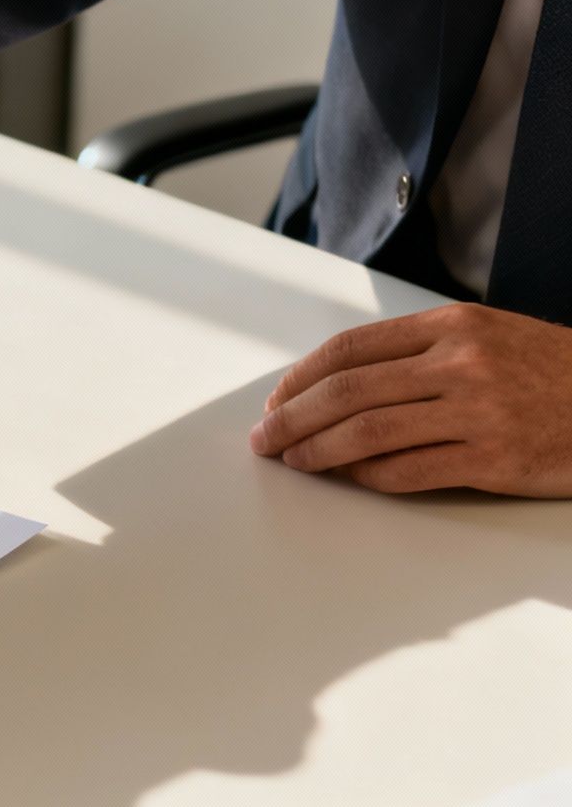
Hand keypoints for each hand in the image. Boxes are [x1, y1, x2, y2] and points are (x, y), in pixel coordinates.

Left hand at [248, 304, 571, 496]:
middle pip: (346, 391)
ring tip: (292, 461)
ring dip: (317, 451)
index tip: (275, 401)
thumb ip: (419, 353)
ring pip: (368, 432)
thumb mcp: (487, 338)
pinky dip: (368, 477)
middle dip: (292, 417)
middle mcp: (460, 364)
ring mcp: (477, 412)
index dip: (301, 378)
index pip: (350, 349)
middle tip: (264, 438)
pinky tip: (349, 479)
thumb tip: (336, 385)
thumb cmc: (551, 373)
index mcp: (451, 327)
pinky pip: (409, 471)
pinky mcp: (495, 460)